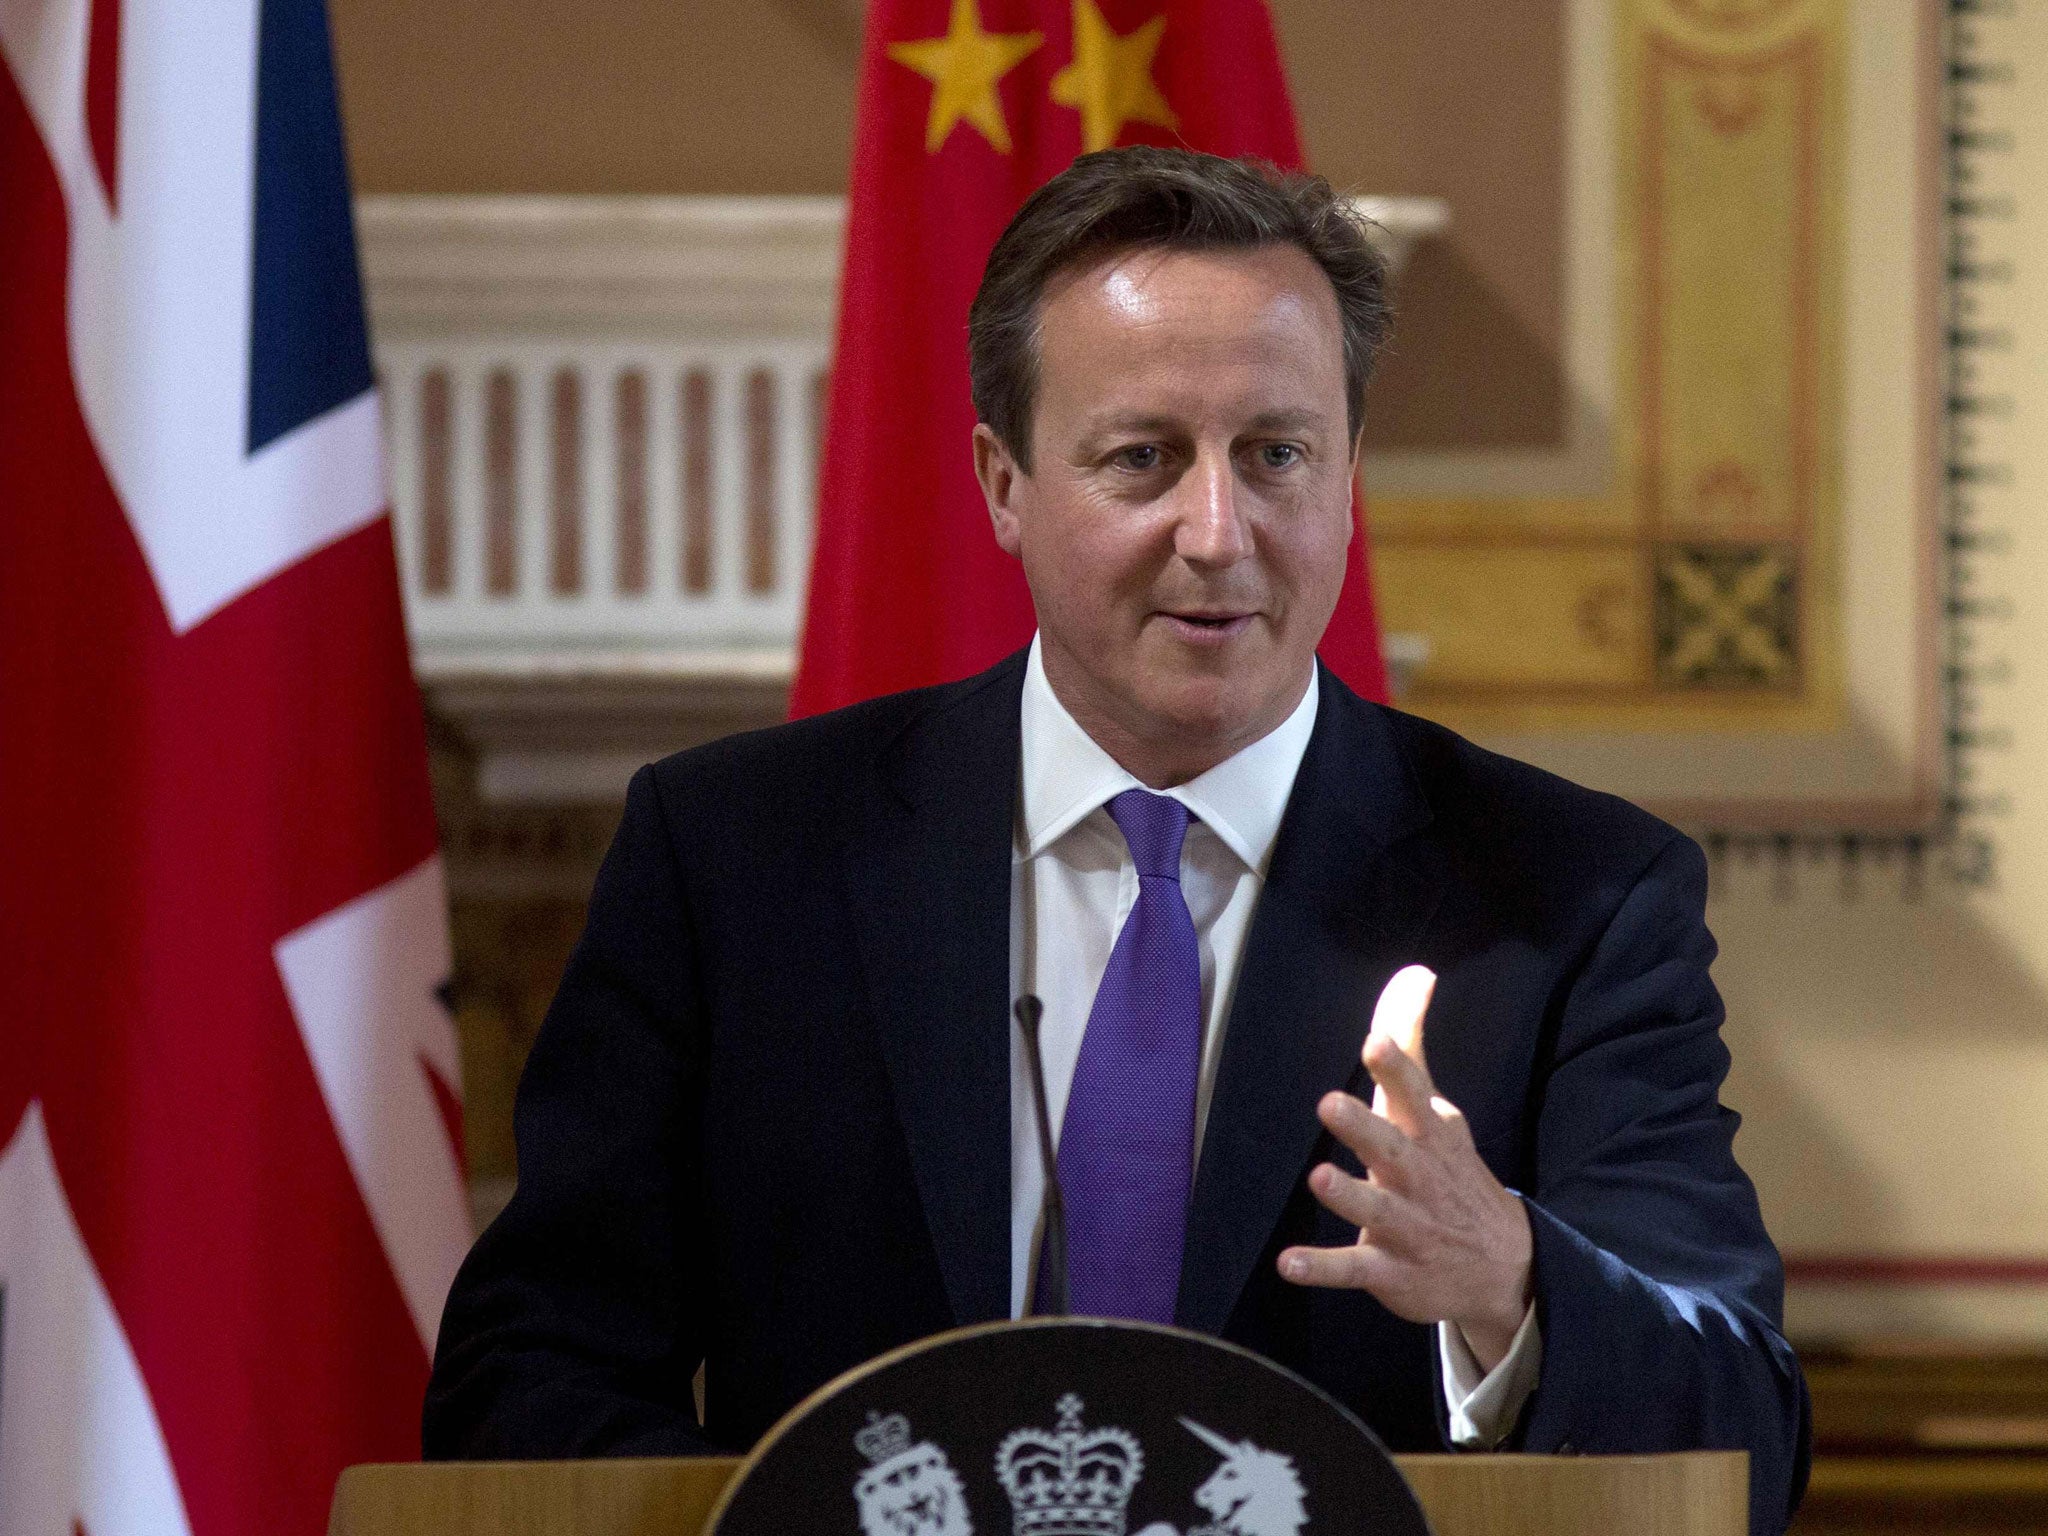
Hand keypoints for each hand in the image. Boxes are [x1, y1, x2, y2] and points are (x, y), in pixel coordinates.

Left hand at [1277, 965, 1533, 1371]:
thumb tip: (1415, 973)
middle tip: (1330, 1103)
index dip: (1395, 1069)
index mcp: (1429, 1134)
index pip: (1414, 1095)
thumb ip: (1410, 1044)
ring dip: (1349, 1195)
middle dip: (1365, 1128)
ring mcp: (1406, 1226)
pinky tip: (1288, 1264)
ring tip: (1319, 1178)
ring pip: (1375, 1210)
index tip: (1374, 1042)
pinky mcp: (1389, 1271)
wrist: (1506, 1268)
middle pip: (1392, 1149)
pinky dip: (1322, 1268)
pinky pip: (1352, 1269)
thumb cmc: (1450, 1172)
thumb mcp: (1437, 1110)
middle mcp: (1418, 1177)